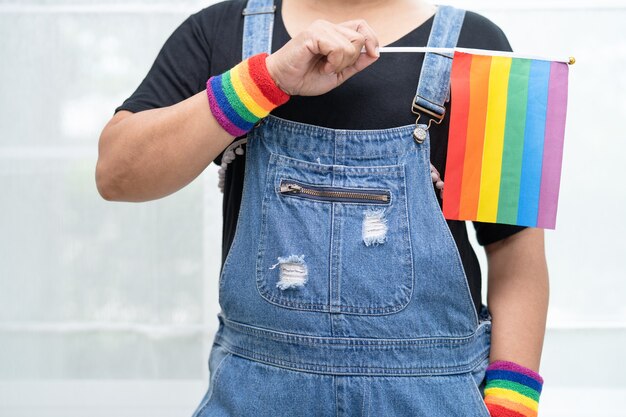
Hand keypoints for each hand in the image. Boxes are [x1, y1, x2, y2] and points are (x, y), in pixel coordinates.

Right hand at [265, 19, 379, 95]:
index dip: (372, 38)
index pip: (361, 26)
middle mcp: (328, 27)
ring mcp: (320, 28)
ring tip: (325, 67)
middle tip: (333, 67)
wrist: (283, 82)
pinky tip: (322, 66)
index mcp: (334, 34)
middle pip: (359, 37)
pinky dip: (333, 63)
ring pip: (350, 45)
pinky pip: (337, 48)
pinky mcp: (313, 34)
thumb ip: (356, 63)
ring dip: (340, 63)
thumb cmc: (305, 77)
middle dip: (351, 59)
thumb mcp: (338, 73)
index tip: (373, 54)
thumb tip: (375, 54)